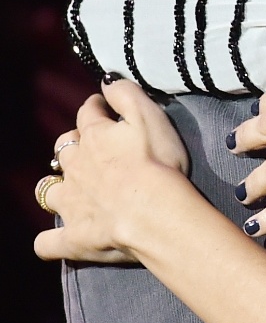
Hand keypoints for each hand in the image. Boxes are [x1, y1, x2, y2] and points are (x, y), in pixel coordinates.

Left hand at [34, 79, 198, 265]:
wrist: (155, 213)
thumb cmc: (158, 164)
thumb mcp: (150, 116)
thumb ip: (126, 93)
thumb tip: (107, 80)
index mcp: (94, 137)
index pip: (88, 113)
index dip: (96, 107)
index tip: (105, 107)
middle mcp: (75, 167)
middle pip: (64, 150)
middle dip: (73, 147)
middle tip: (93, 152)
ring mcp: (71, 203)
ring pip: (49, 191)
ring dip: (58, 189)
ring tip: (75, 192)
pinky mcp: (73, 236)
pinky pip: (48, 242)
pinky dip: (50, 240)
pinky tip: (58, 239)